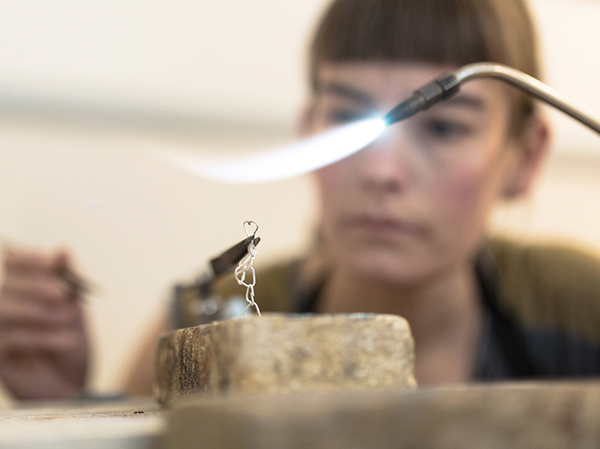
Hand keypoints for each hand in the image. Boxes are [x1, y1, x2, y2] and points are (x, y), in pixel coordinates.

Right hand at [0, 248, 89, 399]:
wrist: (73, 384)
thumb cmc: (72, 344)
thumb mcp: (75, 310)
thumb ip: (68, 280)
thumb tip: (62, 249)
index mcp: (23, 291)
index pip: (13, 264)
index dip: (27, 260)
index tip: (50, 262)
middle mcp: (6, 308)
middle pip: (6, 285)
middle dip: (34, 286)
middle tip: (61, 294)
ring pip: (3, 309)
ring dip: (37, 311)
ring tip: (68, 319)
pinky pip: (11, 339)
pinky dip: (43, 337)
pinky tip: (68, 340)